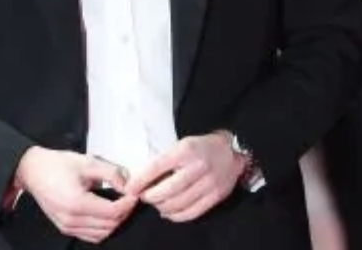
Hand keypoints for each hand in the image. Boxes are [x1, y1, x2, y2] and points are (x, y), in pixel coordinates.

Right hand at [13, 147, 137, 243]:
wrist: (33, 170)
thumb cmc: (56, 165)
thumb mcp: (88, 162)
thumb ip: (112, 173)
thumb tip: (128, 184)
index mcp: (76, 203)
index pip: (113, 212)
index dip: (128, 204)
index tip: (134, 194)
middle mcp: (71, 219)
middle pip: (109, 225)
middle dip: (124, 212)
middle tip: (129, 197)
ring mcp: (67, 226)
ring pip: (102, 234)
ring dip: (115, 222)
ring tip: (120, 204)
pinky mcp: (65, 228)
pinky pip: (90, 236)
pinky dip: (103, 228)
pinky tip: (107, 214)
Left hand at [126, 132, 245, 222]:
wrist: (231, 150)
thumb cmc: (200, 148)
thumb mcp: (182, 145)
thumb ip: (164, 160)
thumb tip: (140, 180)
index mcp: (186, 150)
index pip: (156, 167)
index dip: (140, 181)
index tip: (130, 188)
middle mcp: (199, 166)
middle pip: (167, 191)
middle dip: (150, 197)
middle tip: (145, 197)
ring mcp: (209, 183)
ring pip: (178, 204)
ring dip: (161, 207)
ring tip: (157, 204)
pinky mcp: (216, 196)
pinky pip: (191, 213)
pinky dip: (176, 216)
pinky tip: (169, 211)